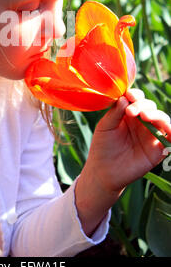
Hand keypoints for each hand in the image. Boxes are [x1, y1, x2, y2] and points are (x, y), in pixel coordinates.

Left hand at [75, 88, 170, 236]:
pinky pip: (170, 138)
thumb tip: (124, 98)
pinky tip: (167, 129)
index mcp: (128, 113)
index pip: (136, 98)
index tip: (129, 95)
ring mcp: (150, 134)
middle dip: (142, 105)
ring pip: (162, 119)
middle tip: (131, 111)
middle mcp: (141, 121)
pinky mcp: (157, 149)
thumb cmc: (102, 147)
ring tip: (144, 116)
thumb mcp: (105, 126)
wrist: (103, 172)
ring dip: (156, 114)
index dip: (135, 95)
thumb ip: (115, 112)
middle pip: (150, 106)